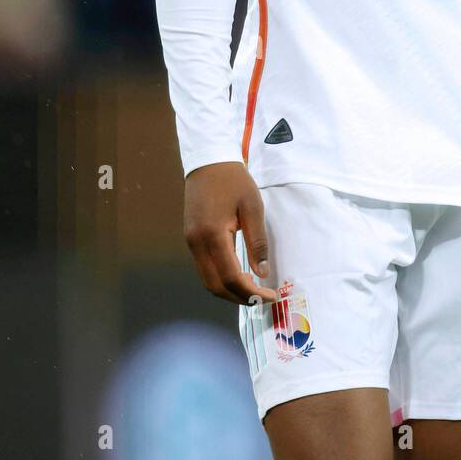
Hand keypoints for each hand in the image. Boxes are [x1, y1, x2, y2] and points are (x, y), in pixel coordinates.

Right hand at [184, 161, 278, 305]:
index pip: (230, 277)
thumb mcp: (253, 208)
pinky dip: (221, 278)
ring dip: (229, 290)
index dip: (251, 292)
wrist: (208, 161)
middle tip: (262, 299)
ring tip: (252, 290)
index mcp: (212, 235)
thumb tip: (262, 273)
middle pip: (215, 285)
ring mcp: (190, 242)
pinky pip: (204, 268)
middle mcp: (196, 243)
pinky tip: (238, 276)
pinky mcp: (190, 239)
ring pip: (207, 280)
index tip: (270, 297)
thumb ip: (257, 242)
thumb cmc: (234, 181)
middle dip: (239, 297)